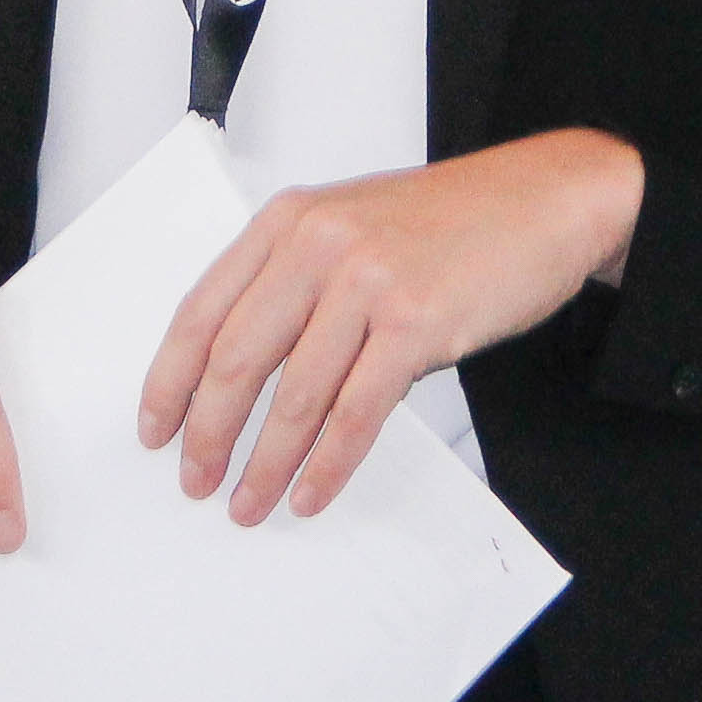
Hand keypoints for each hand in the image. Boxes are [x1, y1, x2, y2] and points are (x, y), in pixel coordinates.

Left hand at [140, 128, 644, 524]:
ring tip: (250, 501)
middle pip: (235, 358)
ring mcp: (367, 281)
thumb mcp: (354, 228)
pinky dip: (328, 464)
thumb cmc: (453, 221)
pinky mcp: (415, 321)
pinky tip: (312, 491)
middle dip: (208, 433)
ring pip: (293, 395)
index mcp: (289, 221)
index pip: (201, 309)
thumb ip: (297, 285)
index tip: (156, 427)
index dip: (170, 379)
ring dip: (265, 462)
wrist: (545, 200)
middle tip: (196, 479)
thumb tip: (248, 377)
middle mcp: (318, 244)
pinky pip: (355, 412)